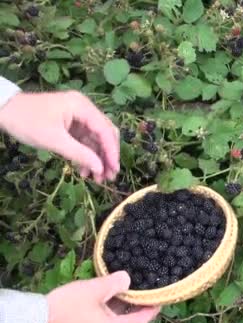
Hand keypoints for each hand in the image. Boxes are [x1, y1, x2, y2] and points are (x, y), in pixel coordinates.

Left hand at [0, 90, 119, 182]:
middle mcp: (84, 109)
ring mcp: (78, 116)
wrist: (3, 111)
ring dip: (97, 158)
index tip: (113, 170)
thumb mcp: (54, 140)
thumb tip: (100, 168)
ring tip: (96, 178)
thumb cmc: (27, 122)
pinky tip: (83, 170)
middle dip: (106, 156)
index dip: (111, 152)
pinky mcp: (71, 124)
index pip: (105, 130)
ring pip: (95, 139)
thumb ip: (79, 154)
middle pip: (104, 134)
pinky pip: (84, 140)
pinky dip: (85, 155)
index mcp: (83, 107)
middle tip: (108, 176)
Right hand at [43, 271, 160, 322]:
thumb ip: (116, 283)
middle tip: (147, 288)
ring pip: (118, 322)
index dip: (153, 308)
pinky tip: (112, 295)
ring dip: (124, 307)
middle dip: (139, 305)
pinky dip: (112, 310)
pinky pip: (106, 322)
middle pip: (130, 322)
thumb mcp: (95, 290)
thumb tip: (128, 279)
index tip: (161, 295)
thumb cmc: (67, 306)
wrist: (36, 321)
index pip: (142, 321)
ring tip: (131, 288)